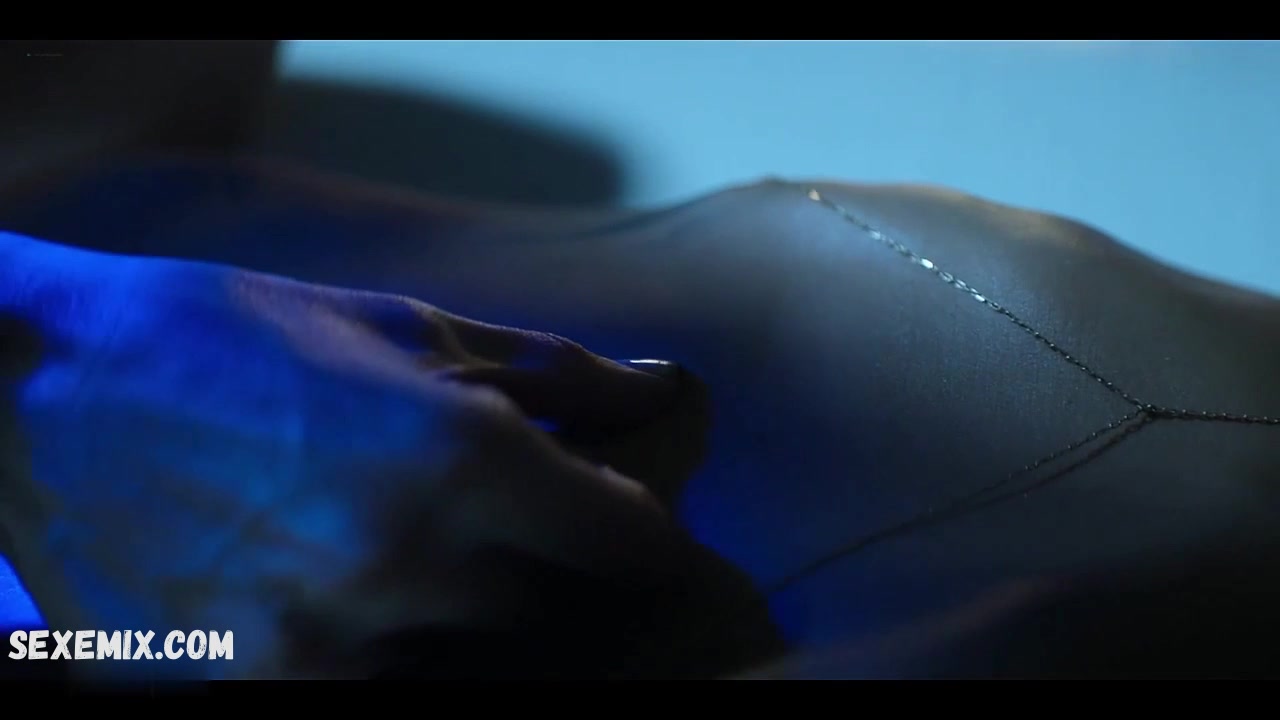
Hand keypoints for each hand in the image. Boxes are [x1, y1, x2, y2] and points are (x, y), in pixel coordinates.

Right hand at [0, 233, 686, 678]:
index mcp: (463, 461)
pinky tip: (362, 593)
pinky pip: (387, 687)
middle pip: (565, 615)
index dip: (647, 537)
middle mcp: (413, 568)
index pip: (629, 544)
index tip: (633, 527)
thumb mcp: (400, 323)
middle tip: (532, 537)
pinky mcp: (267, 691)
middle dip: (564, 578)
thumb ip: (553, 371)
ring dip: (481, 621)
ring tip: (429, 556)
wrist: (42, 393)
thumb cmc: (232, 336)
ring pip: (479, 664)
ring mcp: (335, 649)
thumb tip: (660, 392)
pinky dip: (400, 650)